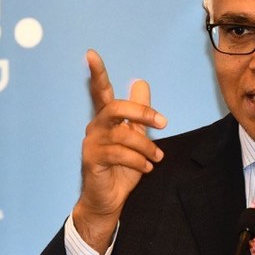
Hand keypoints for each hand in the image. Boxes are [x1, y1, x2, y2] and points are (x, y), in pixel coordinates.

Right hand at [72, 49, 166, 253]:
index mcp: (105, 119)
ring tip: (156, 158)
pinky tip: (146, 168)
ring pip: (124, 135)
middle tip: (163, 123)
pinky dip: (138, 161)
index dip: (97, 73)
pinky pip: (120, 154)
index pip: (100, 91)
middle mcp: (96, 127)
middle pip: (116, 108)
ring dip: (146, 147)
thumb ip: (138, 113)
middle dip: (142, 113)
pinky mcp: (93, 160)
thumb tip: (141, 82)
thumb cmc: (121, 169)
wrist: (108, 201)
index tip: (91, 54)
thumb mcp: (136, 138)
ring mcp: (92, 143)